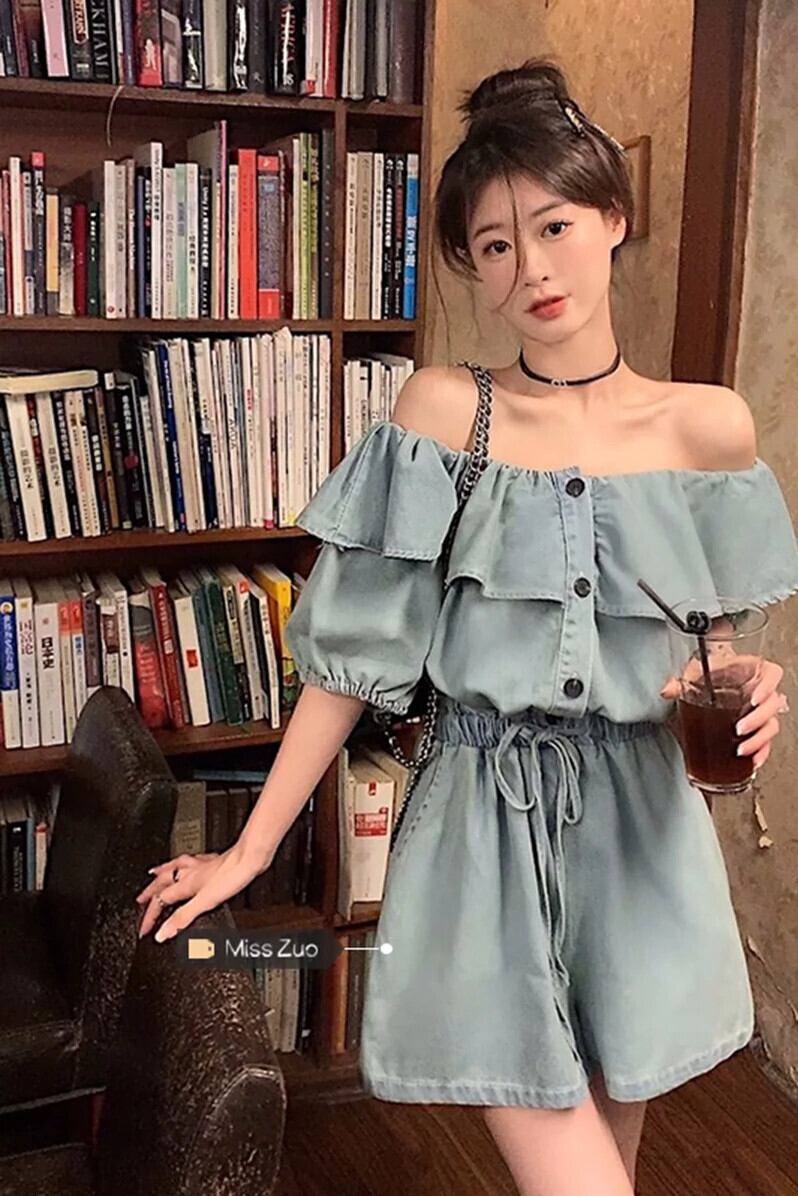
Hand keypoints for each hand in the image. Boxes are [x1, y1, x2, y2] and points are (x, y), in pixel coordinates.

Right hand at [136, 841, 272, 942]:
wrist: (250, 858)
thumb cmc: (231, 876)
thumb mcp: (204, 902)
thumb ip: (183, 918)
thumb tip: (162, 933)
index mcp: (184, 883)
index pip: (160, 902)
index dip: (149, 917)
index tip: (144, 930)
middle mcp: (189, 872)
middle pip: (161, 882)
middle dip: (149, 893)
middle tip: (139, 901)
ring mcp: (200, 865)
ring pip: (173, 868)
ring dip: (161, 873)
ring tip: (153, 875)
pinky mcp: (211, 861)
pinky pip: (189, 862)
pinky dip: (182, 864)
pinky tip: (189, 864)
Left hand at [660, 658, 789, 769]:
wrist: (704, 689)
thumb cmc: (705, 676)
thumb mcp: (692, 675)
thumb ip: (679, 683)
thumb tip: (666, 691)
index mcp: (747, 672)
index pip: (771, 673)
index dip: (768, 686)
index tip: (755, 699)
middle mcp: (757, 692)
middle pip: (773, 704)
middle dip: (757, 720)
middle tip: (739, 729)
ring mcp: (758, 712)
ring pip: (771, 726)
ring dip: (758, 740)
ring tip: (740, 749)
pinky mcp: (755, 730)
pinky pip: (766, 742)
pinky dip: (760, 753)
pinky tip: (751, 761)